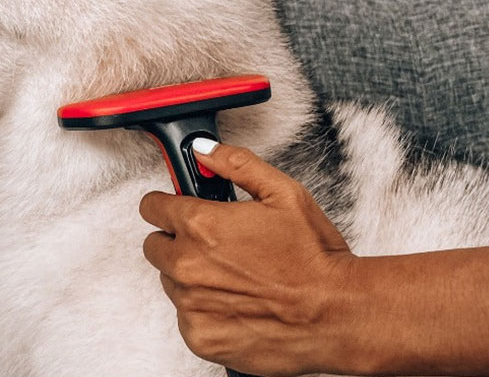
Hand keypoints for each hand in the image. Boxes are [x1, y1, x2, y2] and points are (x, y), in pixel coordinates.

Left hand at [139, 140, 358, 375]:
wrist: (337, 314)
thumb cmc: (314, 258)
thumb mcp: (284, 193)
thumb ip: (237, 165)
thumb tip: (205, 151)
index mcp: (201, 226)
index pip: (151, 208)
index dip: (167, 205)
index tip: (177, 209)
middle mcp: (188, 266)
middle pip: (156, 246)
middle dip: (178, 242)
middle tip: (215, 246)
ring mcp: (191, 305)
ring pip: (171, 282)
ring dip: (192, 277)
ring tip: (235, 276)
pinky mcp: (200, 337)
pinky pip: (186, 317)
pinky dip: (205, 311)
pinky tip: (238, 303)